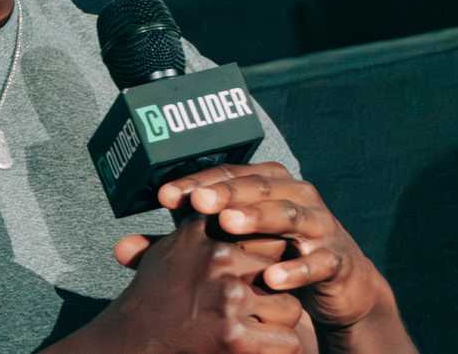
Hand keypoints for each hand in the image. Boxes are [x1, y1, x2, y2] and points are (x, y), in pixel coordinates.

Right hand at [89, 215, 305, 353]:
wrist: (130, 344)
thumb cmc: (151, 302)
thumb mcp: (167, 253)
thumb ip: (195, 229)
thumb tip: (210, 202)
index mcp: (202, 234)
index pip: (260, 229)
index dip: (266, 252)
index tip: (261, 269)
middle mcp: (217, 259)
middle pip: (279, 268)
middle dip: (271, 291)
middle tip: (249, 308)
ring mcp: (227, 297)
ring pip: (289, 306)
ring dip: (276, 323)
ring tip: (251, 330)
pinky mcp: (234, 337)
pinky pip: (286, 340)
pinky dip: (277, 350)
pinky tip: (256, 349)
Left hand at [147, 162, 395, 333]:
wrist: (334, 282)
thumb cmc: (268, 253)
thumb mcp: (223, 246)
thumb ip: (175, 246)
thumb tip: (121, 250)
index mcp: (263, 183)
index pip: (225, 175)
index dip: (195, 182)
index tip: (164, 195)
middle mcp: (292, 194)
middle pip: (256, 187)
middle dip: (225, 193)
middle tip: (197, 202)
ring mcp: (319, 224)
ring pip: (289, 214)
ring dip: (258, 218)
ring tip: (228, 225)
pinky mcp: (337, 258)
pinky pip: (319, 260)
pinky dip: (296, 268)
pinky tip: (272, 278)